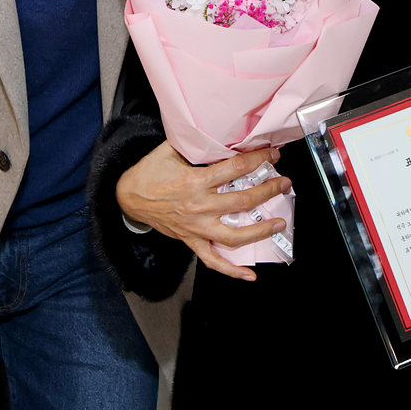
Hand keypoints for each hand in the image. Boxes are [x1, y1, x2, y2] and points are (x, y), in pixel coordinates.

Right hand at [116, 142, 290, 282]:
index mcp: (195, 181)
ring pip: (235, 235)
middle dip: (269, 190)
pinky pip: (213, 261)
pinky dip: (232, 271)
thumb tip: (220, 134)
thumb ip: (196, 145)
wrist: (127, 196)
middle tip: (283, 183)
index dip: (258, 160)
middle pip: (243, 201)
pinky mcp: (191, 240)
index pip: (236, 169)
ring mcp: (196, 227)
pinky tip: (250, 274)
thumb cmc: (148, 173)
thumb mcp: (170, 150)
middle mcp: (198, 206)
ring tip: (279, 224)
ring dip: (261, 230)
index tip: (272, 155)